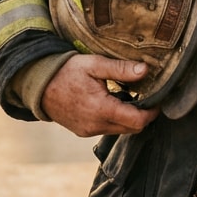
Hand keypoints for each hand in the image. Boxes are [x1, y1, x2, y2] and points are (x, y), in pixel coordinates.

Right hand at [41, 55, 159, 137]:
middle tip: (147, 97)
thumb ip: (120, 69)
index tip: (158, 100)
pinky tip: (113, 102)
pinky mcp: (83, 131)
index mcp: (101, 109)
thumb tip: (146, 70)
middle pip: (132, 129)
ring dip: (128, 118)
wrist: (38, 85)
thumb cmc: (66, 71)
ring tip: (129, 97)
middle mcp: (95, 125)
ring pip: (120, 130)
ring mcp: (88, 131)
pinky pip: (107, 129)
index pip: (137, 121)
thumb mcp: (94, 64)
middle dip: (143, 115)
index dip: (152, 113)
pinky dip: (115, 120)